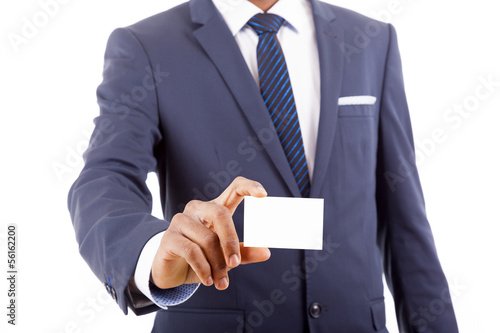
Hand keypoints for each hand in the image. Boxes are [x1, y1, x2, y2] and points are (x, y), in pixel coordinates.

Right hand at [151, 176, 270, 289]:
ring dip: (217, 264)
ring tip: (221, 282)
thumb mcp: (224, 256)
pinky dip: (203, 268)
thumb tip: (266, 252)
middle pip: (221, 214)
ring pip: (208, 238)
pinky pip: (192, 251)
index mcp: (215, 209)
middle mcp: (198, 209)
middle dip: (231, 241)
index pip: (234, 188)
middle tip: (235, 263)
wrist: (172, 273)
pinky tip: (208, 280)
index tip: (263, 194)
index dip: (248, 187)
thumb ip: (243, 252)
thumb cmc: (201, 259)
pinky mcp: (169, 236)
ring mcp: (181, 220)